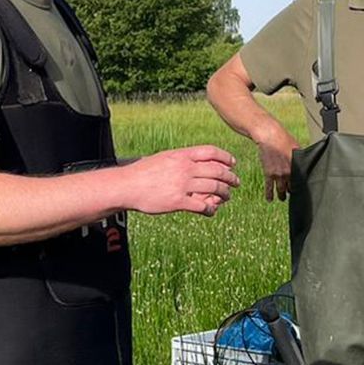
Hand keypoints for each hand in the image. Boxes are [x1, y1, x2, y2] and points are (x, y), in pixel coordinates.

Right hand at [122, 145, 240, 216]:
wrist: (127, 185)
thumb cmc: (143, 172)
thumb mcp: (164, 158)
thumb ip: (181, 159)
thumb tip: (195, 161)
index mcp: (182, 155)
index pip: (211, 152)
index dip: (226, 158)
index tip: (232, 164)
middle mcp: (185, 168)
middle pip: (217, 171)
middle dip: (230, 178)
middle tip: (236, 182)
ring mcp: (182, 185)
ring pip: (214, 188)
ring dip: (224, 194)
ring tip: (227, 197)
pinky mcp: (178, 202)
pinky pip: (201, 206)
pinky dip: (210, 210)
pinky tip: (211, 212)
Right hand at [255, 125, 297, 202]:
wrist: (270, 137)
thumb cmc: (285, 140)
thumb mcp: (297, 148)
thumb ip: (301, 158)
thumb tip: (308, 161)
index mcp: (297, 167)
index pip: (301, 182)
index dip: (302, 188)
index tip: (303, 192)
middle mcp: (288, 173)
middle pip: (291, 188)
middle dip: (292, 192)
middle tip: (294, 198)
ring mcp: (278, 174)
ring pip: (281, 190)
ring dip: (282, 196)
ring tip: (282, 198)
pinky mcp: (268, 173)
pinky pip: (269, 187)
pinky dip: (269, 194)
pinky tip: (269, 200)